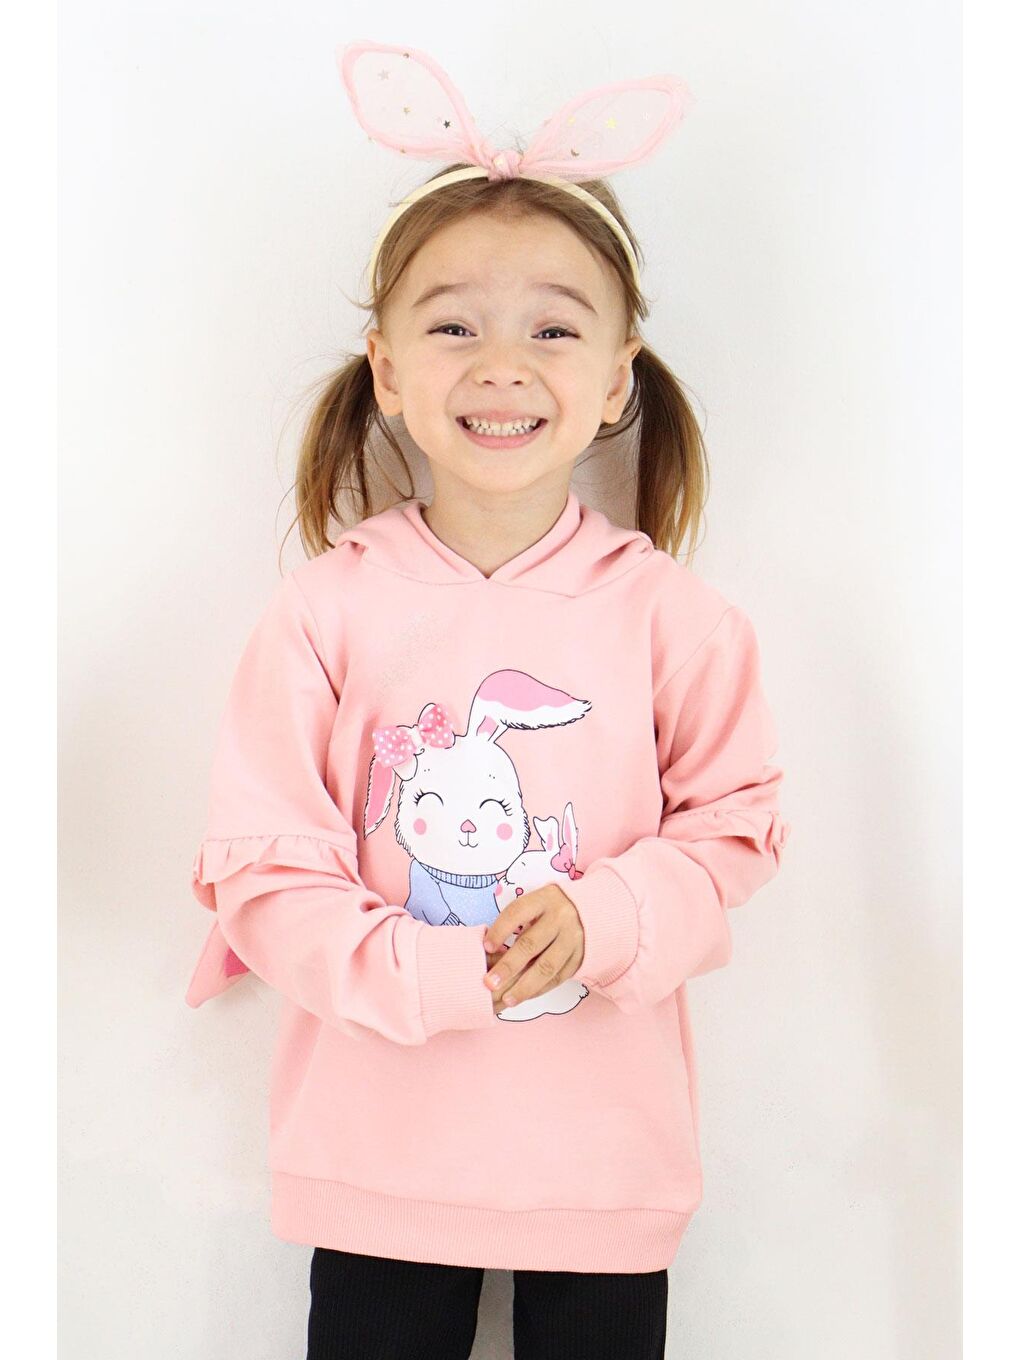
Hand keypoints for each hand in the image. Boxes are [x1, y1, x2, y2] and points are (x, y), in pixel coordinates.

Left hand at [482, 883, 583, 1012]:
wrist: (591, 910)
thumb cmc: (551, 909)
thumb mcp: (536, 904)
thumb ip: (518, 924)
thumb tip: (489, 952)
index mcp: (544, 899)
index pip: (517, 913)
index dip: (500, 930)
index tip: (486, 947)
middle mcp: (561, 918)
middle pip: (531, 944)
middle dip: (508, 966)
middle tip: (489, 983)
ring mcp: (573, 939)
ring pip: (547, 966)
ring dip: (524, 986)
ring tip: (507, 999)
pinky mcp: (580, 957)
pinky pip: (559, 977)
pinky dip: (540, 989)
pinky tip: (525, 996)